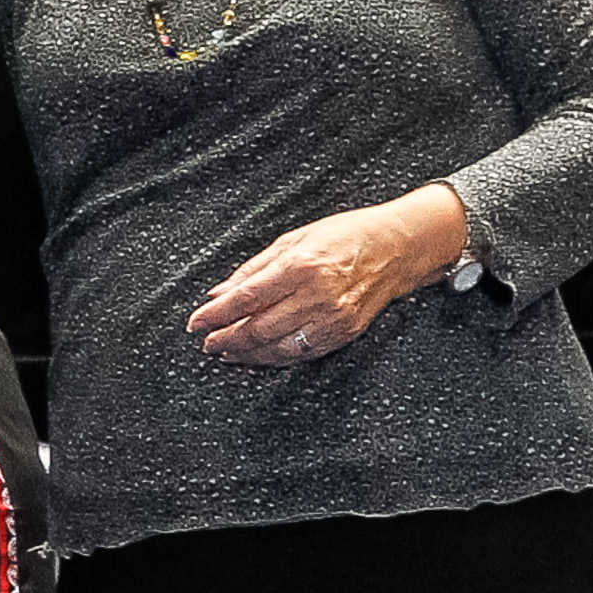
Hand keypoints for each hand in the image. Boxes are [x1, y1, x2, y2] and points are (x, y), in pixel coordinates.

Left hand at [187, 184, 469, 366]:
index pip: (246, 298)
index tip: (194, 323)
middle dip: (227, 339)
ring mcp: (333, 317)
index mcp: (299, 267)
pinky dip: (276, 356)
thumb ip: (253, 270)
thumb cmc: (343, 236)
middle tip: (206, 343)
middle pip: (259, 328)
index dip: (216, 315)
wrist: (397, 248)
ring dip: (248, 354)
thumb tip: (219, 294)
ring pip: (279, 346)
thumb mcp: (292, 240)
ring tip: (226, 352)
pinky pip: (303, 352)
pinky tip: (259, 354)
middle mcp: (317, 296)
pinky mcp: (346, 332)